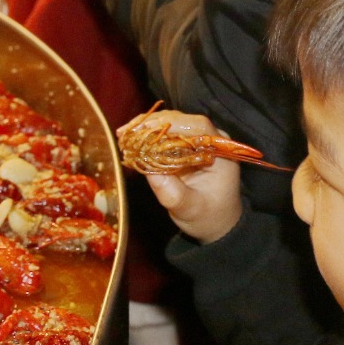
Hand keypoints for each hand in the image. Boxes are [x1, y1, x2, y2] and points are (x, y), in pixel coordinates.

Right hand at [122, 109, 242, 243]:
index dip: (170, 123)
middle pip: (181, 120)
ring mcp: (197, 140)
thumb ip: (174, 194)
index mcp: (220, 152)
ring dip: (146, 126)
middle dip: (152, 123)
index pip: (198, 126)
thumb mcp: (191, 209)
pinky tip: (130, 138)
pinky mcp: (184, 144)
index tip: (145, 129)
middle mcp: (210, 140)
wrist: (213, 223)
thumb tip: (151, 173)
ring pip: (170, 122)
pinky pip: (165, 132)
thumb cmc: (208, 217)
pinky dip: (147, 133)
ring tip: (123, 134)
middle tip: (125, 132)